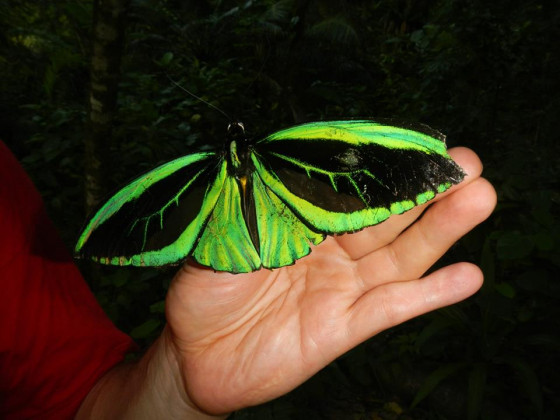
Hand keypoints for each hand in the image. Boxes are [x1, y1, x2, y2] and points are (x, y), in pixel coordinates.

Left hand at [164, 147, 496, 414]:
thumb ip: (249, 205)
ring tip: (479, 199)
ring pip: (399, 257)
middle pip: (387, 219)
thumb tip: (269, 163)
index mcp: (301, 224)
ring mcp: (342, 290)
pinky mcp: (344, 329)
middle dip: (426, 191)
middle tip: (466, 164)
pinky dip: (430, 295)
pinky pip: (391, 310)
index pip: (351, 191)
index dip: (385, 170)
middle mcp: (331, 252)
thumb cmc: (204, 291)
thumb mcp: (217, 239)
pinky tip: (467, 276)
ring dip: (440, 230)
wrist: (196, 354)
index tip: (421, 144)